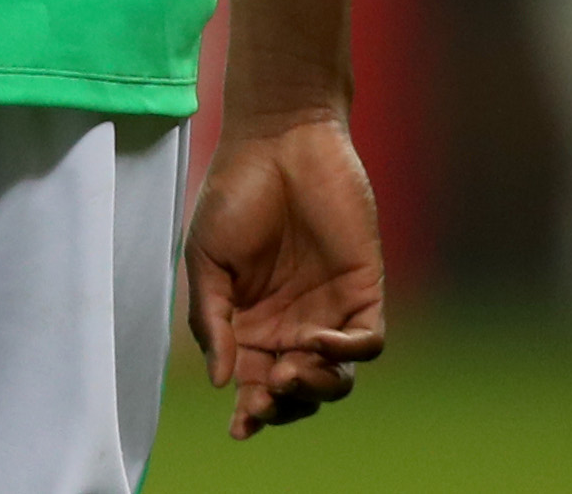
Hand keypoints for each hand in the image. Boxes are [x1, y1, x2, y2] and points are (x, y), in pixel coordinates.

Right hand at [186, 111, 385, 438]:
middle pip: (297, 392)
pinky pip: (367, 343)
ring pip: (336, 379)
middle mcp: (291, 324)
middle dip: (283, 408)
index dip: (250, 413)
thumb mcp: (204, 259)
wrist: (278, 142)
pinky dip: (347, 352)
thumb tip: (219, 380)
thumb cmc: (233, 193)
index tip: (240, 429)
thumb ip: (211, 319)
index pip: (254, 384)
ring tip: (291, 375)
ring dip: (316, 390)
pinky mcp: (363, 291)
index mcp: (250, 322)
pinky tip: (319, 340)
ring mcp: (329, 310)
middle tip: (266, 400)